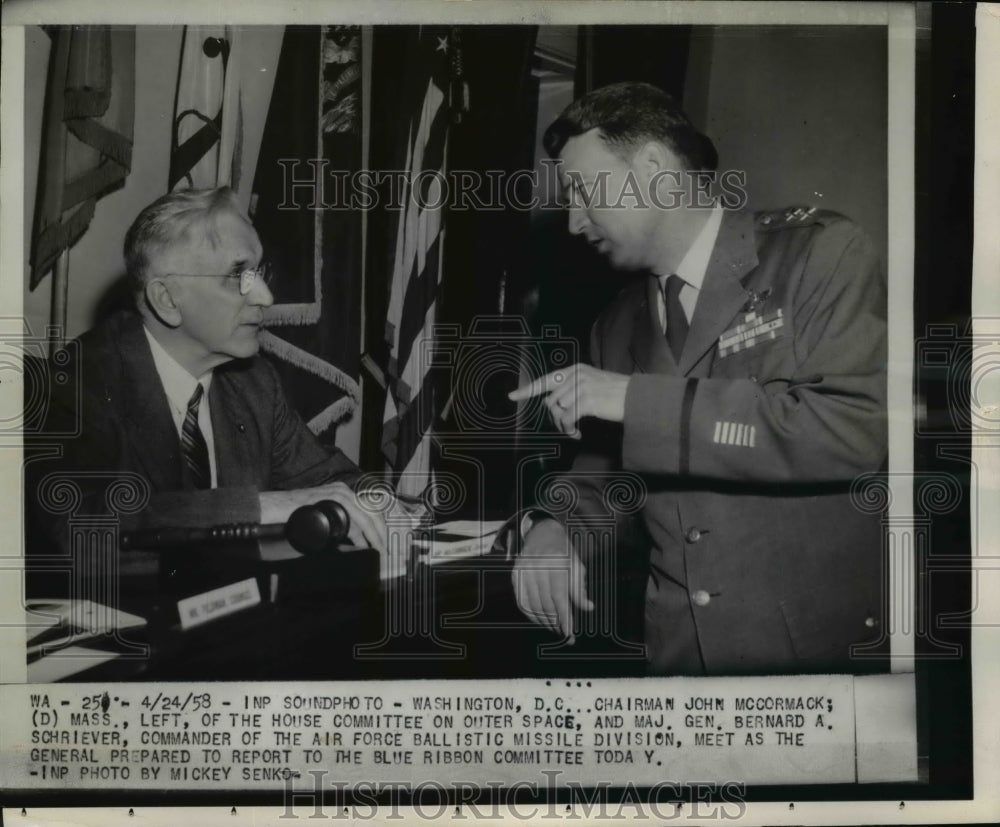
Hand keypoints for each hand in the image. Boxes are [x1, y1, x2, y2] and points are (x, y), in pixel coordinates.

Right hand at [259, 481, 388, 552]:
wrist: (271, 508)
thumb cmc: (295, 516)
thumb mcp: (325, 521)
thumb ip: (344, 528)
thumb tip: (361, 542)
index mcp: (344, 494)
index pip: (371, 510)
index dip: (382, 527)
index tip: (388, 543)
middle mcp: (343, 491)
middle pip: (373, 511)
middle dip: (383, 533)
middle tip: (388, 550)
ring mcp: (336, 494)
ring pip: (366, 514)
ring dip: (376, 534)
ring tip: (380, 550)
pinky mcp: (328, 500)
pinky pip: (351, 517)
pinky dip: (361, 533)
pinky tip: (364, 544)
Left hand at [508, 363, 629, 438]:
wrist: (637, 398)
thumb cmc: (617, 395)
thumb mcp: (593, 383)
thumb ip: (573, 388)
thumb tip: (553, 405)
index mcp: (575, 369)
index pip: (546, 380)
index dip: (527, 390)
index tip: (512, 396)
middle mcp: (576, 375)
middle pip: (551, 402)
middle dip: (556, 418)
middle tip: (568, 429)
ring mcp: (581, 387)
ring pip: (557, 412)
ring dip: (563, 426)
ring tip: (574, 431)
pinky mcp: (586, 401)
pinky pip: (567, 419)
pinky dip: (569, 430)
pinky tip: (577, 434)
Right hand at [512, 519, 592, 643]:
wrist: (543, 533)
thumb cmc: (564, 552)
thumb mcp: (577, 566)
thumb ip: (580, 588)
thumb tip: (588, 608)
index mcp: (557, 561)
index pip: (559, 596)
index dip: (564, 617)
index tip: (569, 633)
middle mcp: (538, 565)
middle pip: (545, 603)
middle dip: (556, 623)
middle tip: (564, 635)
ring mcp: (524, 570)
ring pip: (532, 604)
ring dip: (544, 621)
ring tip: (554, 629)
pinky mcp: (515, 574)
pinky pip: (521, 600)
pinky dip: (530, 614)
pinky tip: (540, 620)